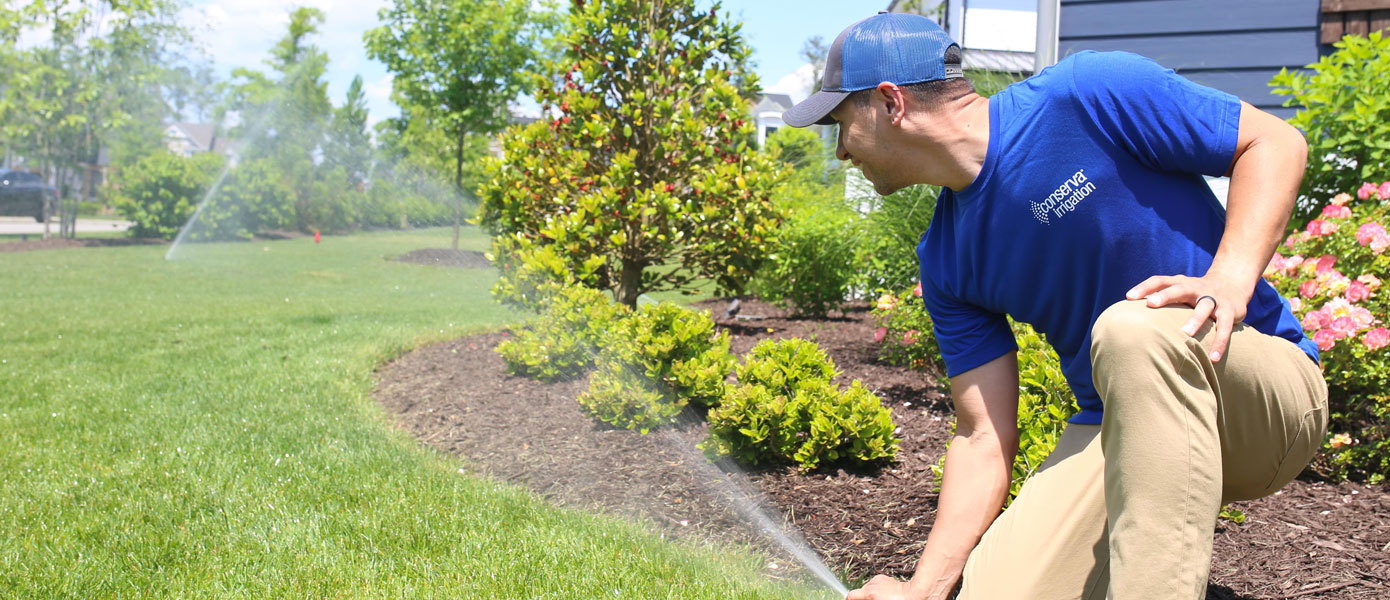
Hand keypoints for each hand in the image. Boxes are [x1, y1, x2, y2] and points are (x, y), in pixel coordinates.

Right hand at [845, 575, 918, 599]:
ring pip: (867, 588)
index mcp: (870, 593)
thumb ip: (866, 598)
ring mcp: (877, 580)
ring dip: (869, 593)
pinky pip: (874, 584)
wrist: (912, 595)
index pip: (851, 595)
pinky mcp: (882, 577)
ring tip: (880, 599)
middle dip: (862, 598)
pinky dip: (875, 589)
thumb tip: (854, 597)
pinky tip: (883, 594)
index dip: (849, 599)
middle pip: (859, 592)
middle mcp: (871, 585)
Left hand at [1125, 274, 1251, 361]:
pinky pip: (1224, 326)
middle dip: (1165, 295)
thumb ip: (1159, 299)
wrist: (1232, 284)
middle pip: (1179, 289)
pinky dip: (1219, 341)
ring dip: (1195, 319)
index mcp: (1180, 283)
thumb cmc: (1195, 293)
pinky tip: (1213, 358)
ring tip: (1185, 334)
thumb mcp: (1178, 291)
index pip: (1159, 280)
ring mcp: (1213, 298)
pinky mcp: (1230, 310)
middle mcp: (1195, 288)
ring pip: (1204, 306)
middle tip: (1151, 304)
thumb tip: (1129, 315)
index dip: (1144, 287)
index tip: (1129, 297)